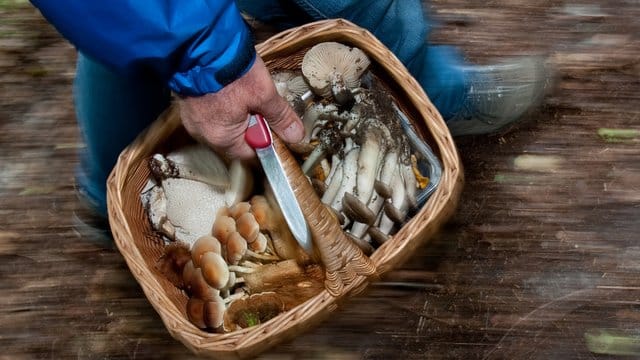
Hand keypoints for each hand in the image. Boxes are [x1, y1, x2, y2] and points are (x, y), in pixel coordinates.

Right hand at [178, 56, 303, 158]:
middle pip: (237, 139)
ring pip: (225, 125)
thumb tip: (295, 136)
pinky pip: (212, 113)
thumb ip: (280, 118)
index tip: (275, 124)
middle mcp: (204, 134)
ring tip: (245, 93)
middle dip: (253, 124)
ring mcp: (193, 120)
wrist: (200, 44)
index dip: (267, 139)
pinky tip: (232, 90)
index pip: (252, 153)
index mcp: (222, 138)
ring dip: (239, 114)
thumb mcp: (264, 94)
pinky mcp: (190, 106)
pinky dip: (224, 105)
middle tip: (260, 103)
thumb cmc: (230, 70)